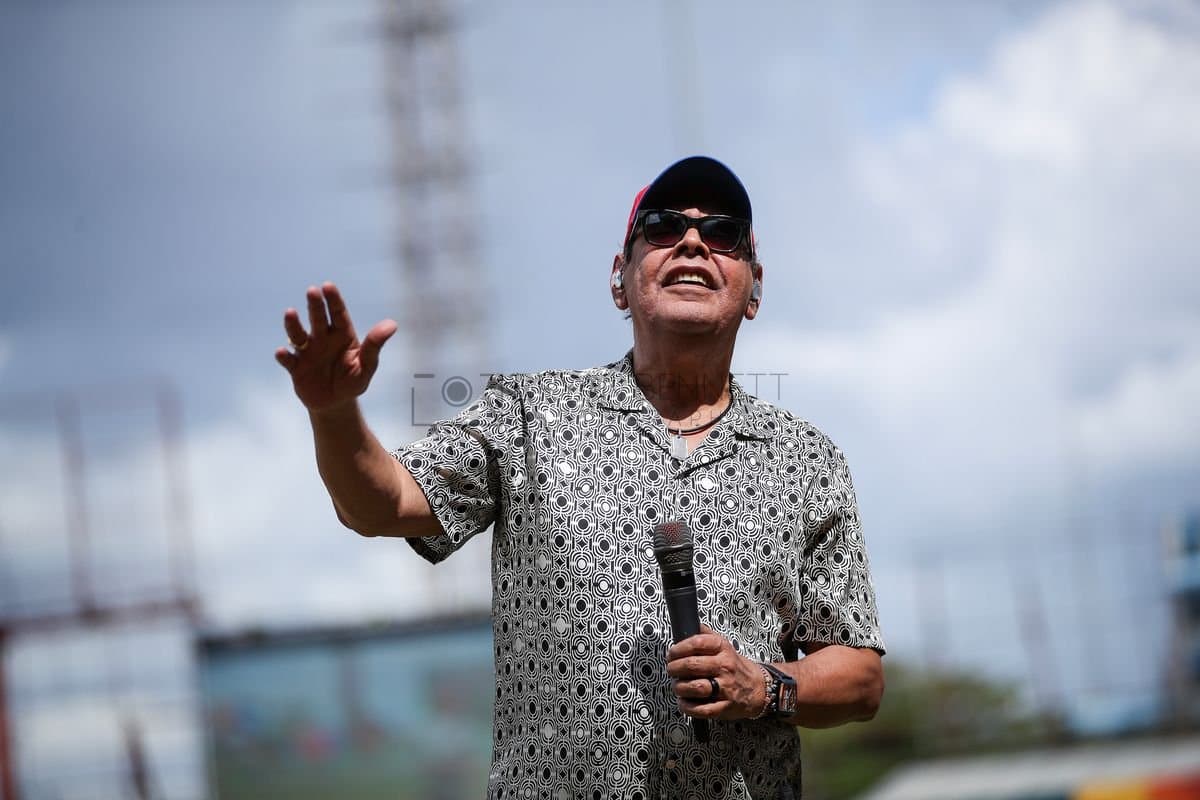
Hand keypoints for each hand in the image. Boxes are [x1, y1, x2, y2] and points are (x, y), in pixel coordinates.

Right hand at [274, 283, 396, 412]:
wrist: (335, 403)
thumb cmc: (353, 381)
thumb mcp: (367, 365)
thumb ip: (374, 346)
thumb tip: (392, 324)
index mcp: (342, 335)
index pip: (338, 314)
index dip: (333, 300)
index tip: (328, 286)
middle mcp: (322, 339)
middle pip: (318, 319)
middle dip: (315, 305)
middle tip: (312, 291)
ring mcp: (307, 352)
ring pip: (298, 335)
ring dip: (293, 324)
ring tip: (290, 313)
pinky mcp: (296, 368)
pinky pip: (288, 360)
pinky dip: (284, 356)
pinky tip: (282, 352)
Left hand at [665, 623, 767, 720]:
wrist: (758, 687)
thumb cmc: (735, 666)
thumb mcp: (723, 645)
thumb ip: (705, 634)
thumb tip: (688, 624)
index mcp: (723, 648)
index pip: (696, 643)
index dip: (678, 649)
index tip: (671, 654)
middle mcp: (725, 666)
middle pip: (692, 665)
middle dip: (674, 668)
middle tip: (671, 670)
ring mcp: (726, 688)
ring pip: (696, 687)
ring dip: (680, 687)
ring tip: (677, 686)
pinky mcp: (725, 707)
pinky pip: (702, 709)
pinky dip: (688, 707)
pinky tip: (683, 702)